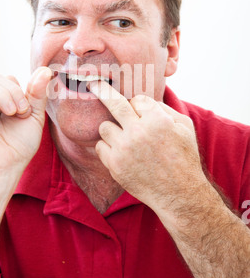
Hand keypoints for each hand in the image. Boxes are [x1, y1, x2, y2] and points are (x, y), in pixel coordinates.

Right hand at [0, 67, 52, 213]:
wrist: (5, 168)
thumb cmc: (19, 146)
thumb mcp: (34, 116)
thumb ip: (38, 93)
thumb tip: (45, 70)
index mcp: (2, 100)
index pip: (8, 79)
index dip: (19, 90)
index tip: (26, 111)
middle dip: (12, 91)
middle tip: (19, 112)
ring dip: (0, 95)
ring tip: (8, 113)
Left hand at [88, 81, 206, 216]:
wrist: (179, 194)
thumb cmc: (184, 158)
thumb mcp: (185, 127)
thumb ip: (164, 109)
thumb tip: (143, 98)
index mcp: (158, 120)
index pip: (137, 99)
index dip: (139, 106)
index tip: (140, 112)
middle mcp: (139, 131)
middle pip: (113, 102)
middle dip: (101, 89)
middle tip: (92, 83)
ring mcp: (124, 148)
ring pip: (104, 126)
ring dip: (113, 129)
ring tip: (125, 139)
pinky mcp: (114, 164)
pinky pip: (101, 145)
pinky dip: (109, 147)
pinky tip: (121, 153)